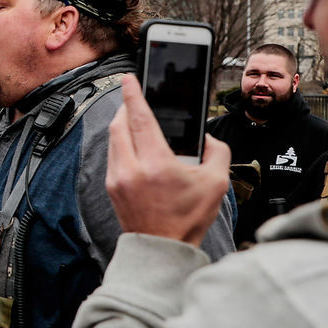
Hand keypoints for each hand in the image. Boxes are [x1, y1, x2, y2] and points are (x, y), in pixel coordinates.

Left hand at [105, 74, 230, 246]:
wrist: (162, 248)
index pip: (139, 119)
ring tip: (135, 118)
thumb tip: (205, 137)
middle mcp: (130, 169)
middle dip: (126, 107)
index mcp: (156, 165)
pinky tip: (132, 142)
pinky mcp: (110, 186)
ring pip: (113, 139)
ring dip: (122, 124)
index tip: (129, 79)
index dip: (133, 95)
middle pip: (119, 124)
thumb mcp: (216, 183)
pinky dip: (120, 142)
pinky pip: (112, 154)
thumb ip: (217, 152)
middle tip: (135, 97)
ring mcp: (116, 178)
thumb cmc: (188, 218)